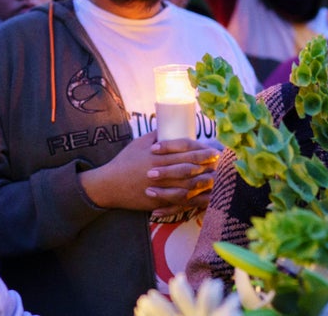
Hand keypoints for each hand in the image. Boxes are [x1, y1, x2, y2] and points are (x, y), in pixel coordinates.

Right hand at [79, 131, 218, 212]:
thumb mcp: (139, 143)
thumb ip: (156, 135)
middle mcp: (159, 171)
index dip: (200, 149)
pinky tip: (202, 196)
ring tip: (215, 177)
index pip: (183, 151)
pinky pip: (178, 201)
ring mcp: (159, 188)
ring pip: (186, 185)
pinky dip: (192, 199)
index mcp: (156, 155)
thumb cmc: (125, 161)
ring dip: (203, 181)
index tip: (211, 148)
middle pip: (188, 166)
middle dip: (206, 163)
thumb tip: (169, 126)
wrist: (110, 185)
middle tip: (218, 160)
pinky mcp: (158, 201)